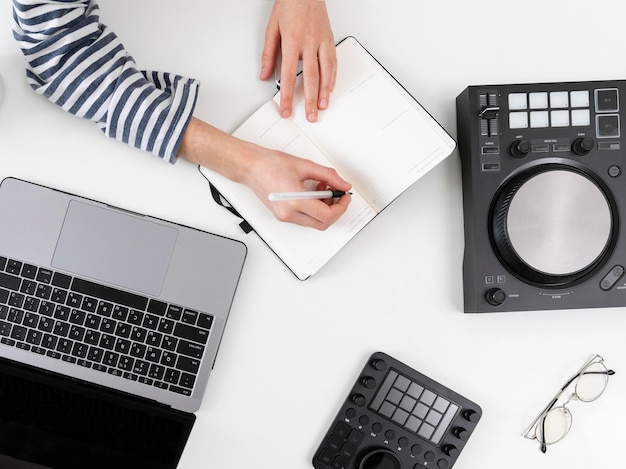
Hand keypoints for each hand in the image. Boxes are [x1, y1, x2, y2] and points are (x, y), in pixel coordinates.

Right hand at [178, 117, 350, 229]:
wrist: (250, 167)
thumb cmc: (270, 165)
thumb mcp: (305, 166)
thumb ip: (328, 176)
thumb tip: (342, 184)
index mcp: (295, 202)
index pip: (327, 215)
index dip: (341, 206)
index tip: (345, 196)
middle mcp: (289, 214)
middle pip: (323, 224)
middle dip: (335, 210)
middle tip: (339, 194)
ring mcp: (285, 217)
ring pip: (314, 223)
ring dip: (324, 209)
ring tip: (324, 190)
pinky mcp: (282, 215)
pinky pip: (305, 218)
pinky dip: (314, 209)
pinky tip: (314, 194)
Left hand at [260, 0, 336, 122]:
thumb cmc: (289, 5)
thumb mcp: (272, 28)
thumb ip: (268, 54)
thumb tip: (264, 74)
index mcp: (292, 42)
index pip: (289, 75)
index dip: (288, 96)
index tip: (287, 110)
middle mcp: (309, 43)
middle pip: (311, 78)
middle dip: (311, 100)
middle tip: (311, 116)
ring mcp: (322, 42)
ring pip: (326, 71)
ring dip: (325, 92)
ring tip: (324, 106)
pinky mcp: (329, 40)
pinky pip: (333, 62)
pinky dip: (333, 77)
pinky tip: (331, 88)